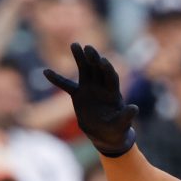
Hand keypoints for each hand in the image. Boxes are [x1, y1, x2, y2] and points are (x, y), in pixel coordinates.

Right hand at [44, 43, 138, 157]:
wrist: (104, 135)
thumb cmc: (116, 130)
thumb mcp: (121, 125)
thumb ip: (126, 116)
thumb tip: (135, 108)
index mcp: (113, 94)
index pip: (111, 77)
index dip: (107, 69)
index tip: (102, 60)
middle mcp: (102, 88)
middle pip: (98, 69)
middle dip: (94, 58)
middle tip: (88, 47)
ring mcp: (90, 89)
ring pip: (85, 70)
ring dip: (80, 58)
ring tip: (74, 44)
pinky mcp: (79, 95)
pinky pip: (66, 85)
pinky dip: (57, 79)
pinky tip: (45, 72)